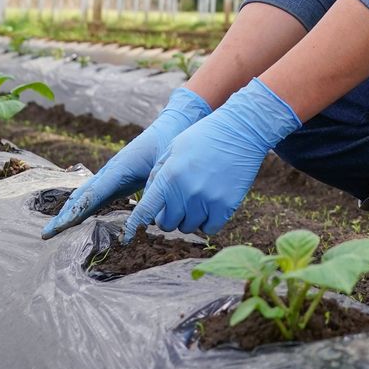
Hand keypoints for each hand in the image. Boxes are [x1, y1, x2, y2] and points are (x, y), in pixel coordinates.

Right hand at [41, 87, 209, 237]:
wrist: (172, 125)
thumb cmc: (170, 144)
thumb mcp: (166, 168)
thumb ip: (155, 189)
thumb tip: (147, 216)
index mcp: (119, 168)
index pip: (92, 194)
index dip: (76, 211)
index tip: (60, 226)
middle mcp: (110, 171)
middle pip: (82, 196)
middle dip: (64, 215)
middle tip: (47, 233)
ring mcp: (112, 174)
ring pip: (85, 195)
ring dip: (70, 212)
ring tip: (54, 230)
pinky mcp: (118, 179)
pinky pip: (96, 195)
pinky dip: (83, 207)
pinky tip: (76, 220)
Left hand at [126, 78, 300, 237]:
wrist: (241, 130)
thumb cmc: (203, 137)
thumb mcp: (173, 150)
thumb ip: (157, 177)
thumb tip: (147, 206)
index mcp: (169, 176)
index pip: (145, 212)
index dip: (134, 227)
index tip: (128, 237)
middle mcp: (186, 192)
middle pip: (166, 224)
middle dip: (168, 216)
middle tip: (178, 202)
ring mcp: (206, 201)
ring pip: (188, 227)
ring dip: (189, 218)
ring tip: (197, 197)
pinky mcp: (225, 207)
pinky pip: (209, 229)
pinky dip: (208, 221)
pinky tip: (211, 204)